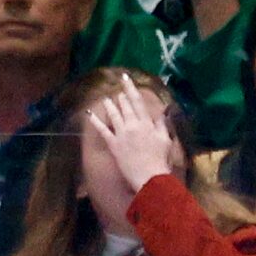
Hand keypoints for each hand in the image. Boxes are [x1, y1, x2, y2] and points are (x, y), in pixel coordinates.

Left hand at [86, 73, 177, 194]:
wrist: (150, 176)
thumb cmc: (161, 160)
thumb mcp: (166, 140)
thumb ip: (162, 125)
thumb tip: (161, 112)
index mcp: (147, 123)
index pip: (138, 102)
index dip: (131, 89)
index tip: (126, 78)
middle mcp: (133, 125)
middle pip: (125, 106)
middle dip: (121, 96)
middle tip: (118, 89)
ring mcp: (121, 134)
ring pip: (114, 115)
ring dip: (109, 105)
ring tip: (106, 99)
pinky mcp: (113, 144)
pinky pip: (102, 130)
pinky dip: (95, 121)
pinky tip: (89, 114)